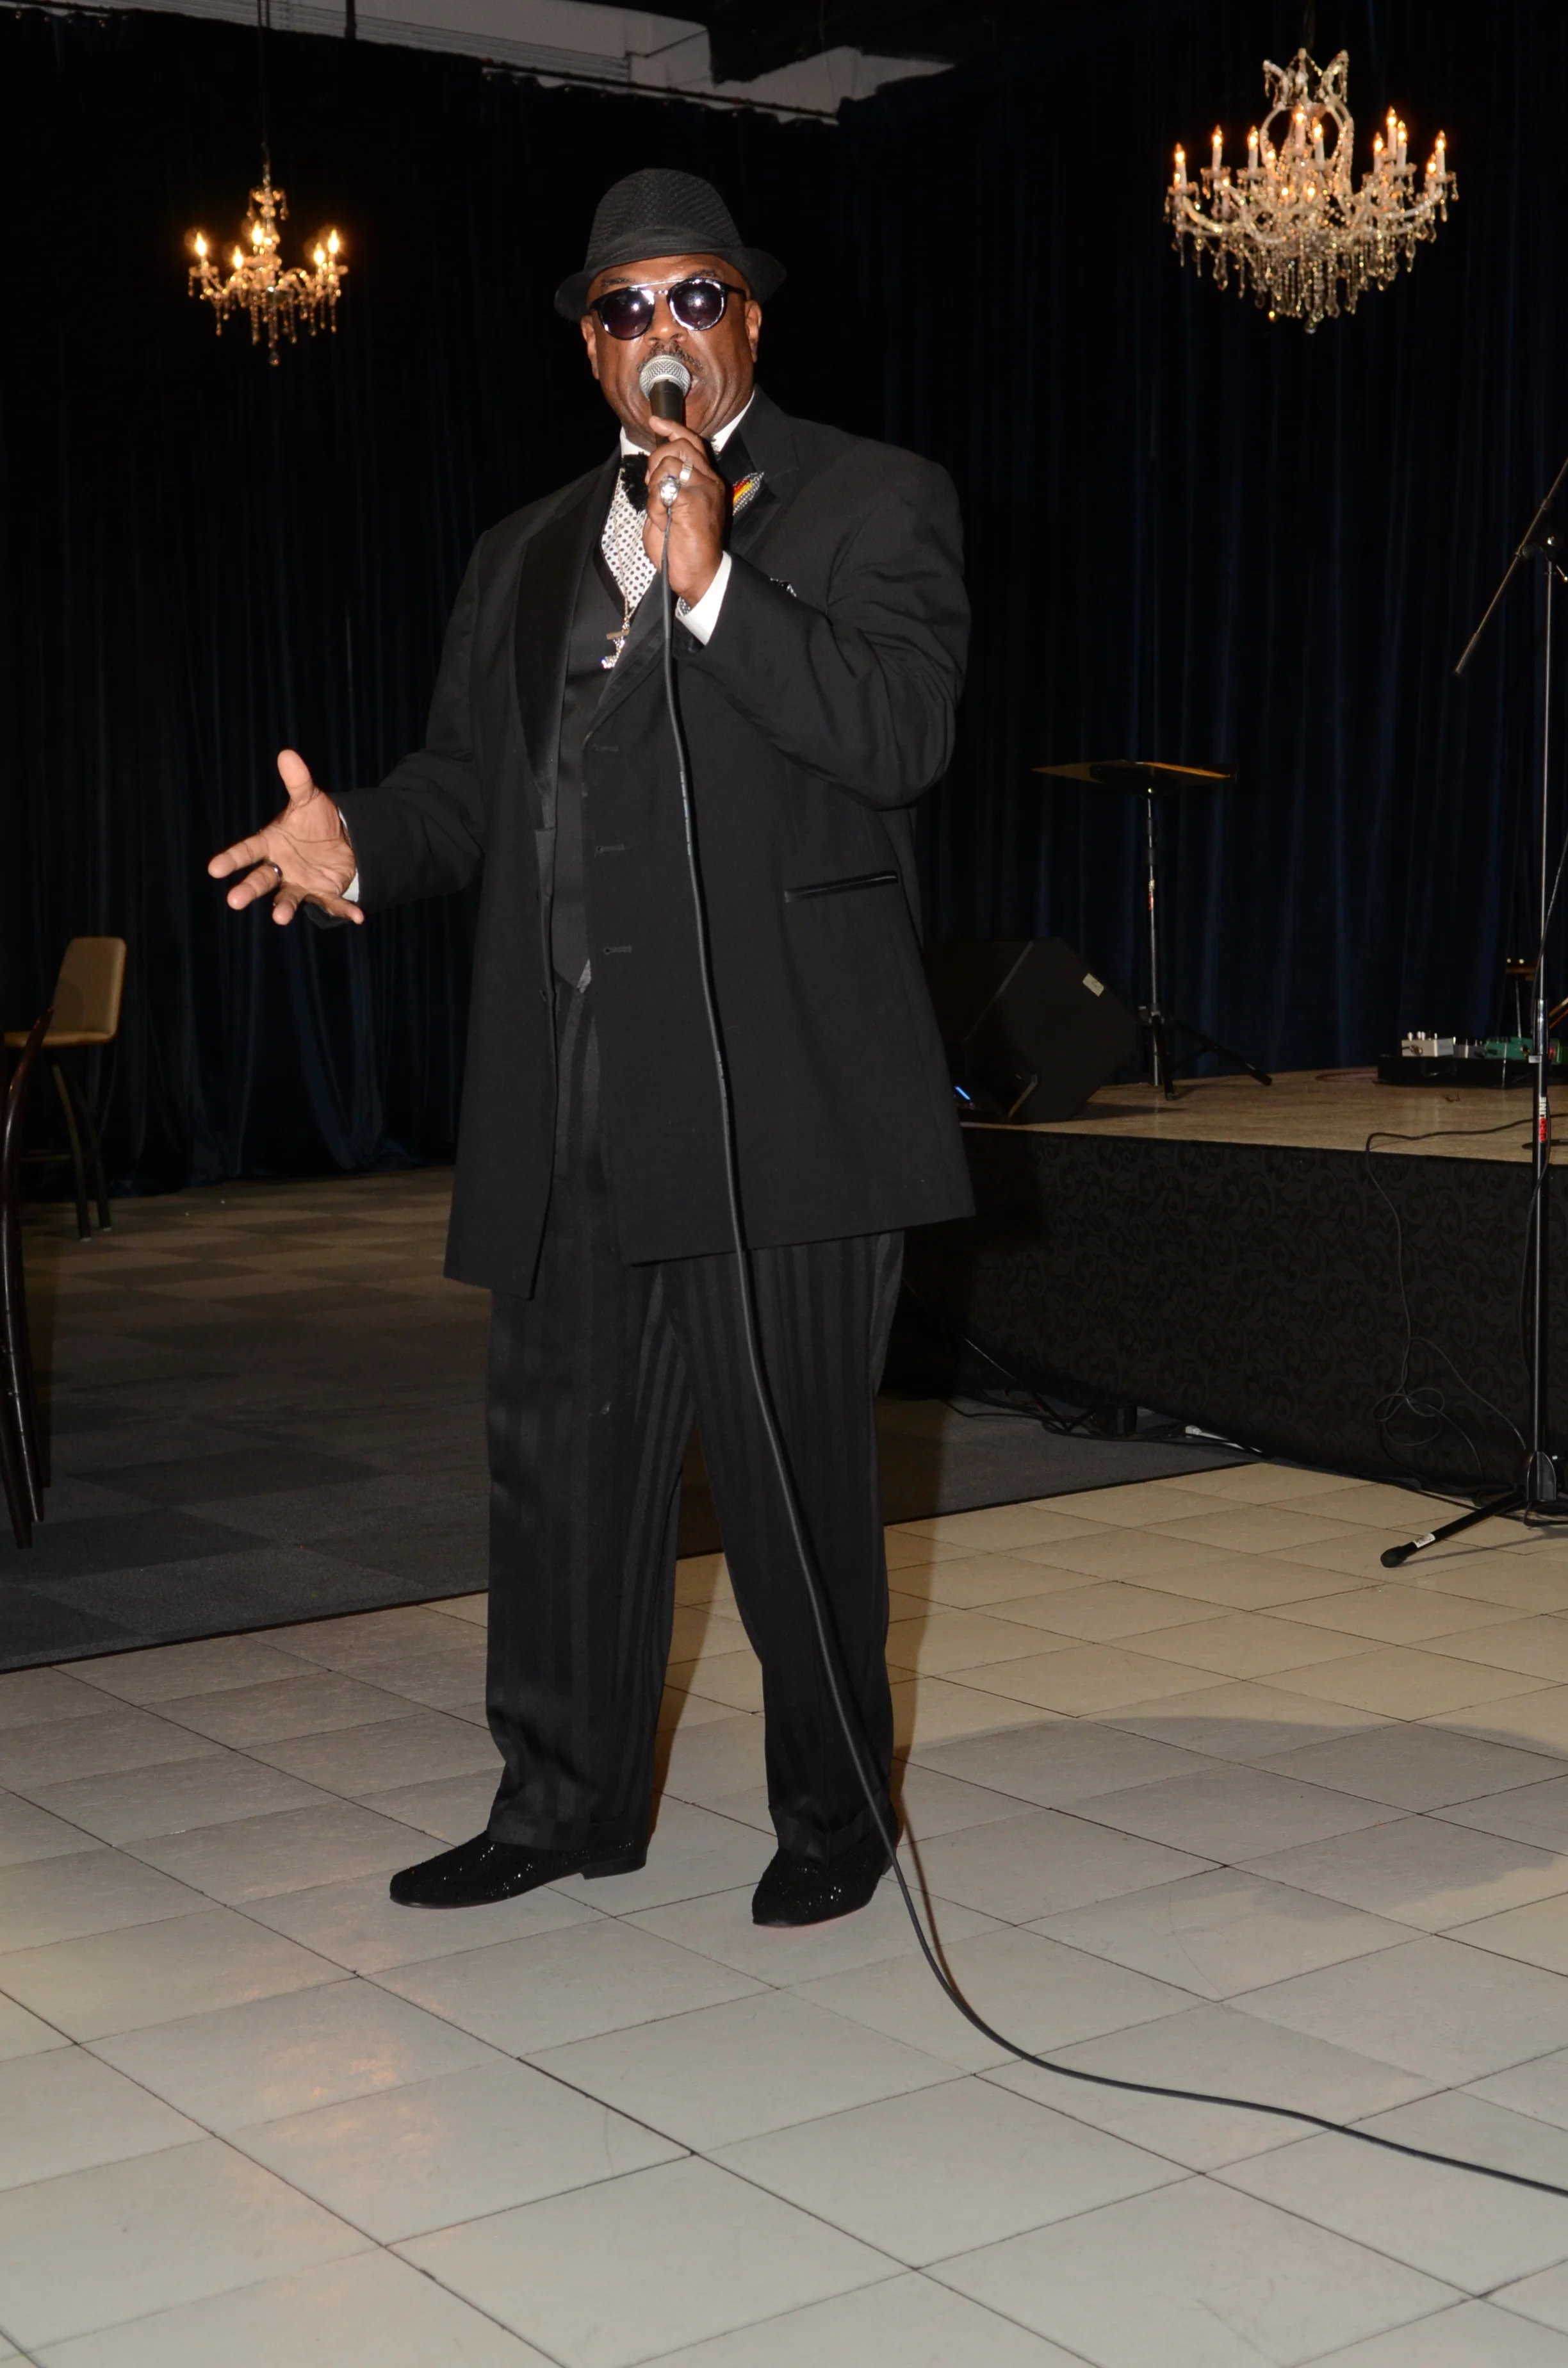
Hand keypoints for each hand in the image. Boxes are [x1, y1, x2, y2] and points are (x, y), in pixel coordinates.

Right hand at [208, 748, 362, 926]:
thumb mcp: (309, 799)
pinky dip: (343, 910)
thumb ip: (298, 782)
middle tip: (233, 900)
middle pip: (262, 879)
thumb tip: (288, 754)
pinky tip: (357, 916)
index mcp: (271, 844)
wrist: (341, 840)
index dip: (232, 859)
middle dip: (248, 889)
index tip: (214, 868)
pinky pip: (332, 903)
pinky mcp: (323, 892)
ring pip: (288, 897)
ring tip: (279, 918)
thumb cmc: (315, 821)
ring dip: (284, 907)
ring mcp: (301, 882)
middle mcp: (281, 867)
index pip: (248, 851)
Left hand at [642, 423, 725, 605]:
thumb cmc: (684, 548)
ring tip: (661, 512)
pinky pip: (663, 488)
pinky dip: (655, 504)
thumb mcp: (674, 508)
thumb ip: (670, 485)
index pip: (692, 442)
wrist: (699, 575)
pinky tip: (662, 519)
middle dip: (656, 461)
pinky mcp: (693, 501)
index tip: (656, 422)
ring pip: (669, 464)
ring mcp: (704, 490)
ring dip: (654, 488)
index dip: (672, 428)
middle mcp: (709, 482)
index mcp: (707, 482)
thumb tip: (655, 468)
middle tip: (653, 488)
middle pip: (679, 446)